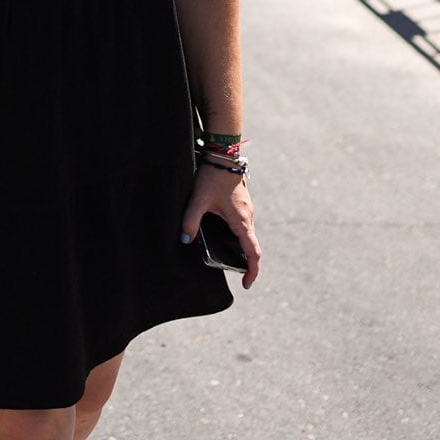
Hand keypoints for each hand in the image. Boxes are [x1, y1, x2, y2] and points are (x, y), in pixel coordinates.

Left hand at [183, 163, 261, 288]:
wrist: (223, 155)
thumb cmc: (213, 176)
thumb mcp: (198, 199)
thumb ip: (191, 220)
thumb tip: (186, 240)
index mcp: (241, 221)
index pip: (253, 252)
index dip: (252, 271)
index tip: (247, 284)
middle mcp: (248, 218)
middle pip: (251, 247)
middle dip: (244, 263)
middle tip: (233, 273)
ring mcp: (246, 211)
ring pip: (246, 236)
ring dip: (239, 249)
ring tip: (224, 257)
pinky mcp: (242, 205)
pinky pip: (242, 226)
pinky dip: (236, 237)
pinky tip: (220, 236)